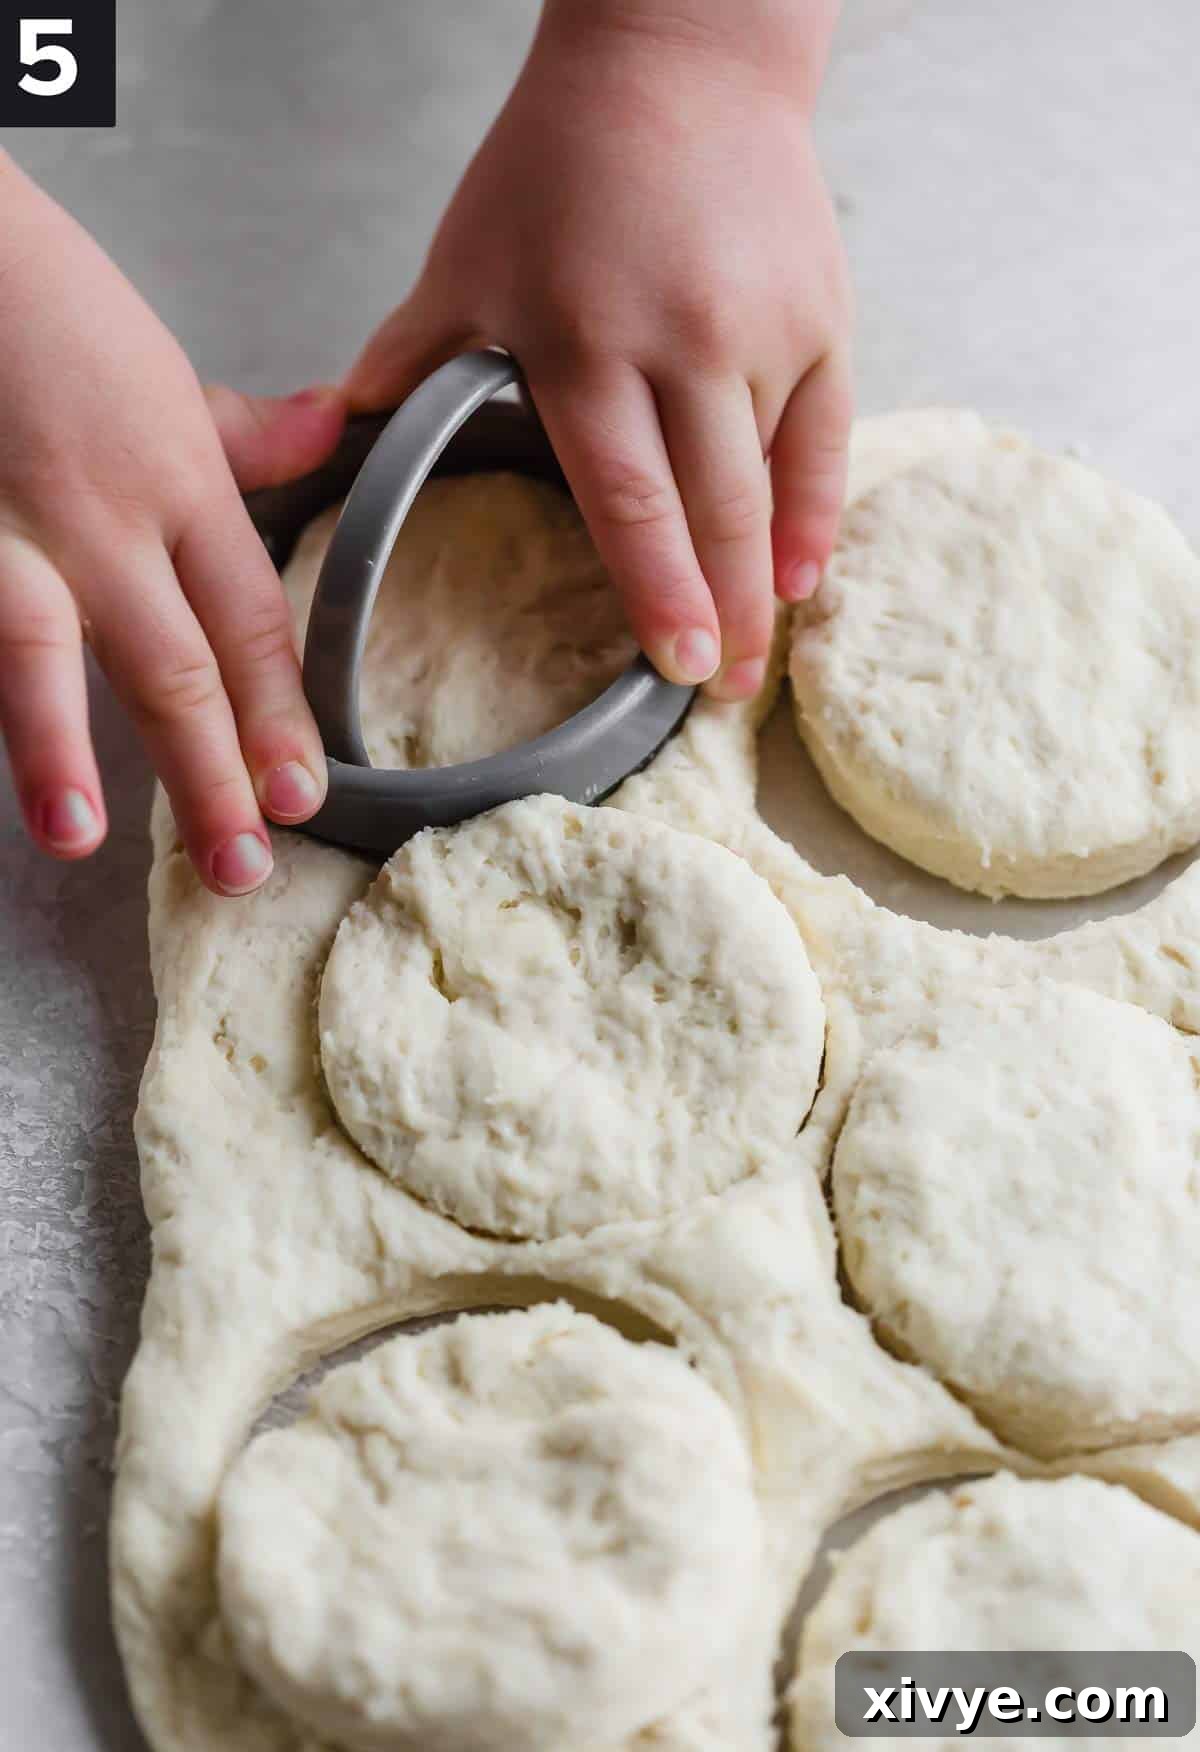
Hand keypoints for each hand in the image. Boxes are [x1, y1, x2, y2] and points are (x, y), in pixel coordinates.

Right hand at [0, 154, 346, 893]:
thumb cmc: (50, 307)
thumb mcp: (165, 369)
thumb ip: (246, 433)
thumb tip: (333, 428)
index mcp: (177, 485)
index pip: (249, 622)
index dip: (279, 715)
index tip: (304, 793)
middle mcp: (100, 519)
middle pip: (171, 663)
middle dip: (209, 773)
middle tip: (241, 867)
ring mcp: (2, 529)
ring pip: (42, 652)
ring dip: (59, 751)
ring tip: (81, 838)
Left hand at [346, 0, 851, 700]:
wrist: (680, 60)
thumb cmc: (561, 161)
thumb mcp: (469, 255)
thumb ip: (415, 353)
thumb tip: (345, 426)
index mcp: (586, 342)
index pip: (627, 498)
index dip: (654, 590)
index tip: (670, 665)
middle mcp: (684, 344)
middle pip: (712, 511)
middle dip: (720, 615)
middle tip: (722, 693)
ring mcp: (764, 332)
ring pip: (771, 484)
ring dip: (765, 580)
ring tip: (757, 652)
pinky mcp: (821, 316)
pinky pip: (828, 436)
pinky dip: (818, 512)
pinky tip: (804, 576)